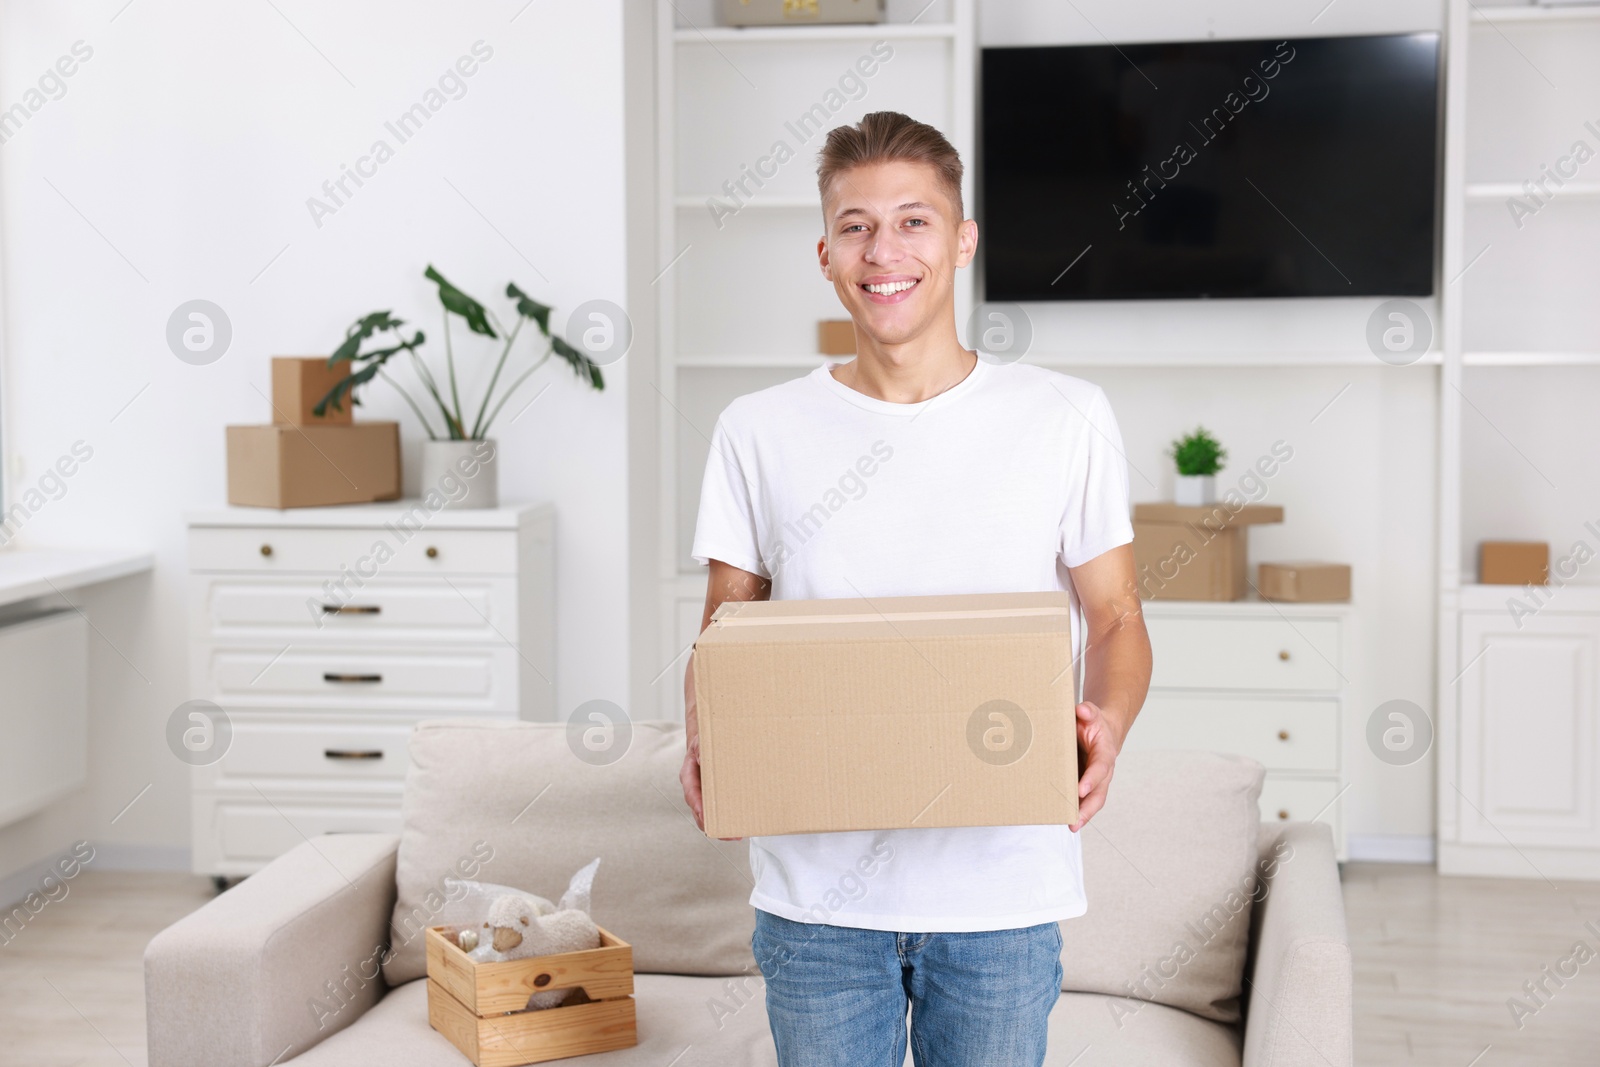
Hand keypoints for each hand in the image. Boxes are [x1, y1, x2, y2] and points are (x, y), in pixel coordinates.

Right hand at [680, 734, 741, 840]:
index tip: (705, 816)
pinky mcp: (715, 795)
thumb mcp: (701, 741)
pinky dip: (725, 818)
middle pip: (700, 811)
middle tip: (726, 834)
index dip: (698, 806)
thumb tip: (703, 758)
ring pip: (708, 814)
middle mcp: (695, 787)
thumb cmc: (703, 740)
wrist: (706, 739)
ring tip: (735, 835)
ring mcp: (704, 793)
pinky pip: (717, 809)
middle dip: (711, 824)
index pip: (691, 793)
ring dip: (720, 826)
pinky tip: (738, 825)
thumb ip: (701, 750)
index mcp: (689, 775)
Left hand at [1070, 700, 1121, 832]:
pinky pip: (1084, 800)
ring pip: (1093, 801)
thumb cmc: (1093, 722)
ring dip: (1083, 815)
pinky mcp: (1087, 785)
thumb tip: (1082, 709)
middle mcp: (1104, 771)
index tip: (1080, 790)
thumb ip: (1088, 711)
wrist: (1101, 729)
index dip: (1091, 779)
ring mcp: (1096, 780)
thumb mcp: (1091, 713)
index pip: (1100, 768)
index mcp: (1105, 752)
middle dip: (1088, 808)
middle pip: (1099, 793)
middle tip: (1075, 822)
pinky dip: (1076, 811)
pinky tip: (1063, 819)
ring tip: (1070, 826)